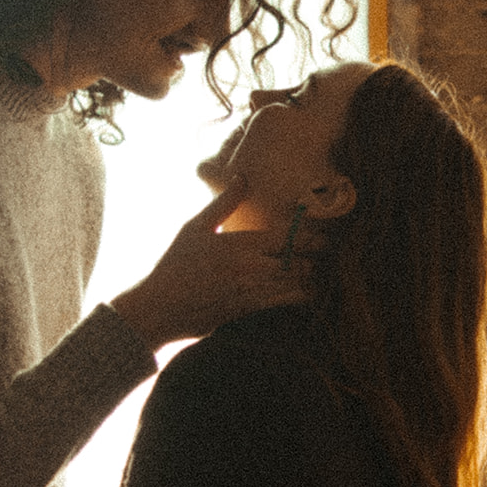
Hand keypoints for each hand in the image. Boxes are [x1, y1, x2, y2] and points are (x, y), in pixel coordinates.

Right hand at [109, 179, 315, 352]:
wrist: (159, 308)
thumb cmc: (175, 264)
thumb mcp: (195, 228)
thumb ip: (224, 203)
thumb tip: (241, 176)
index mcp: (239, 243)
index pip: (287, 237)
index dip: (310, 235)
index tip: (324, 234)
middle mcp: (249, 267)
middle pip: (298, 260)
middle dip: (314, 256)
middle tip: (327, 251)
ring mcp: (251, 290)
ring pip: (295, 282)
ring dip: (310, 275)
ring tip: (319, 269)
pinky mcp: (249, 310)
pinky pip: (284, 301)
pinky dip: (299, 295)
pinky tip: (305, 290)